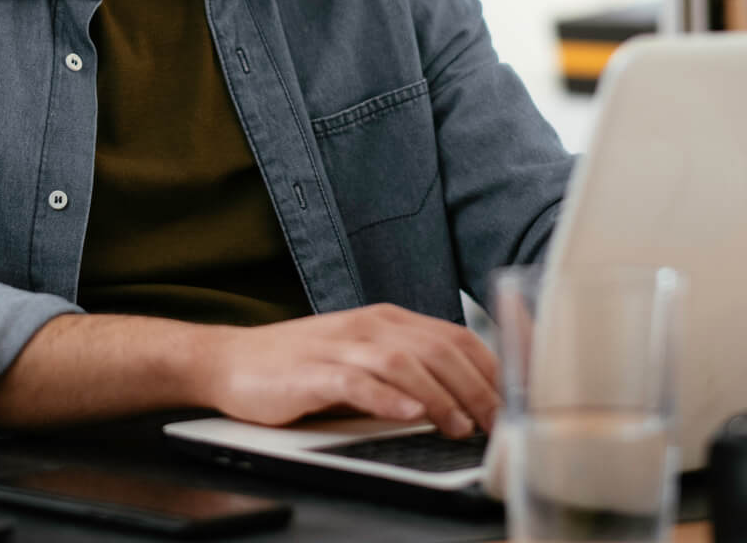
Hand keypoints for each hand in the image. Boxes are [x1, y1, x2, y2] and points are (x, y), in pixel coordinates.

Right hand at [202, 304, 498, 437]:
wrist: (232, 361)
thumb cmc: (300, 366)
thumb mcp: (363, 360)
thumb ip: (408, 370)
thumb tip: (465, 400)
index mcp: (387, 320)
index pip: (455, 337)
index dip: (491, 369)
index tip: (514, 401)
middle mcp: (369, 327)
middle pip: (437, 350)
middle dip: (476, 389)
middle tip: (496, 424)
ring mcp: (339, 346)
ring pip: (403, 363)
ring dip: (439, 396)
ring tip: (459, 426)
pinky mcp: (312, 371)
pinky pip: (356, 382)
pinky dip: (387, 399)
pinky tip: (408, 415)